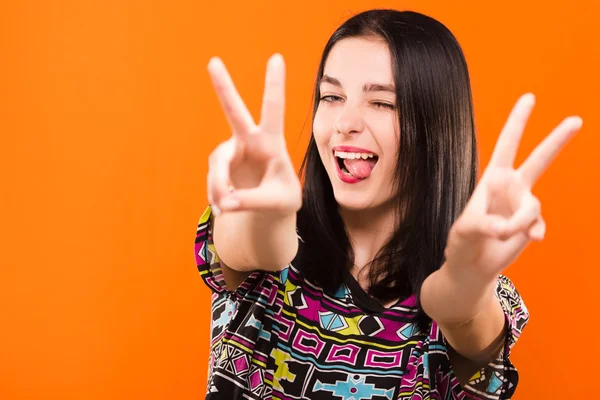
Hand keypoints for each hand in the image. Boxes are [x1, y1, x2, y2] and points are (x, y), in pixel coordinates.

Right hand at [206, 54, 301, 215]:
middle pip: (234, 112)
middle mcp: (249, 141)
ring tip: (226, 207)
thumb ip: (254, 201)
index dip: (274, 85)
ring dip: (219, 187)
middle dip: (224, 87)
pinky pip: (213, 181)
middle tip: (213, 61)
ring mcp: (232, 152)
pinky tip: (224, 208)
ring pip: (218, 165)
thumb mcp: (279, 203)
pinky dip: (217, 196)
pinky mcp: (220, 166)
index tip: (276, 58)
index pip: (273, 110)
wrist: (269, 210)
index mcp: (272, 142)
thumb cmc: (282, 200)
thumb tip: (226, 203)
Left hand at [444, 93, 582, 279]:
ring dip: (519, 222)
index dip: (518, 122)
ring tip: (504, 234)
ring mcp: (522, 206)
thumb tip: (505, 228)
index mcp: (492, 178)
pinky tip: (531, 239)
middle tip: (576, 119)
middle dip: (556, 140)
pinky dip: (533, 232)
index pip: (506, 145)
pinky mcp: (531, 224)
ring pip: (532, 206)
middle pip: (538, 160)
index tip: (530, 97)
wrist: (472, 266)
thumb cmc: (462, 243)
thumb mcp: (463, 231)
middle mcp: (511, 187)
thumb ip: (482, 226)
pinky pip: (538, 224)